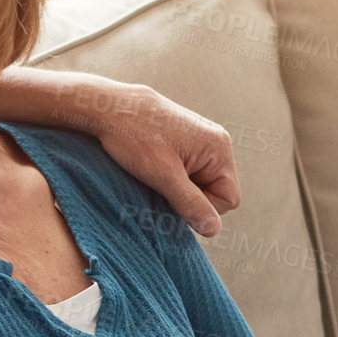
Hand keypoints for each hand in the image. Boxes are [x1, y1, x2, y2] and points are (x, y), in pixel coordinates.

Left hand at [0, 68, 241, 235]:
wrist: (109, 107)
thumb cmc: (134, 137)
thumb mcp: (164, 176)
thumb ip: (191, 203)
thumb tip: (214, 229)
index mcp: (219, 149)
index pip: (228, 200)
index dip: (201, 207)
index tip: (173, 196)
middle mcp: (217, 143)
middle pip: (216, 192)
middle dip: (190, 197)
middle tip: (162, 184)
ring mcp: (202, 141)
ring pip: (200, 184)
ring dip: (179, 189)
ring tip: (156, 174)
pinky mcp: (187, 142)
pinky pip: (190, 172)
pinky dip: (174, 177)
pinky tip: (155, 168)